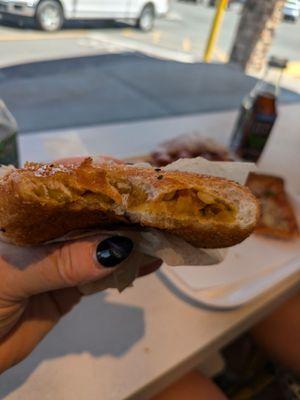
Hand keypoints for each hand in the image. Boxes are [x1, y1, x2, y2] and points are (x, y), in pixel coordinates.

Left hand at [0, 156, 161, 373]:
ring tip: (163, 231)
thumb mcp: (11, 275)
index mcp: (19, 209)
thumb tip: (116, 247)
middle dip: (122, 208)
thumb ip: (60, 261)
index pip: (61, 182)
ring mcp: (59, 255)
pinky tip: (152, 262)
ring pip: (100, 241)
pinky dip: (128, 269)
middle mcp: (43, 228)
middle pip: (88, 210)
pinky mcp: (71, 283)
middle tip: (157, 206)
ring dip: (131, 238)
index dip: (97, 177)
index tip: (132, 178)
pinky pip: (103, 274)